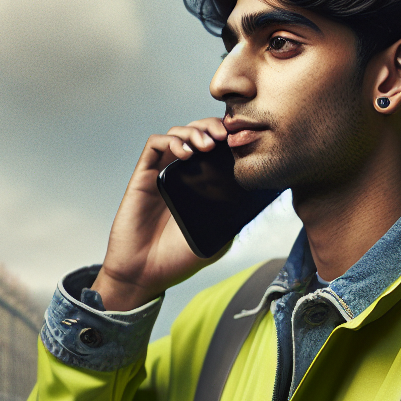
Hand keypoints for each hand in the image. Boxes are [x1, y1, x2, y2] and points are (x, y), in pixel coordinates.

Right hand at [93, 119, 230, 310]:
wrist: (145, 273)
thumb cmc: (177, 259)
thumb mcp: (218, 239)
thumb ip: (233, 218)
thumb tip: (256, 199)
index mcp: (201, 187)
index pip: (216, 150)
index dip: (228, 139)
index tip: (241, 140)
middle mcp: (182, 175)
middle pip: (198, 134)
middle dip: (212, 127)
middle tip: (224, 135)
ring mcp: (162, 173)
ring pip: (177, 134)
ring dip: (194, 132)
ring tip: (207, 145)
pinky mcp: (143, 175)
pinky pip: (155, 145)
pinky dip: (171, 141)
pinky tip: (186, 153)